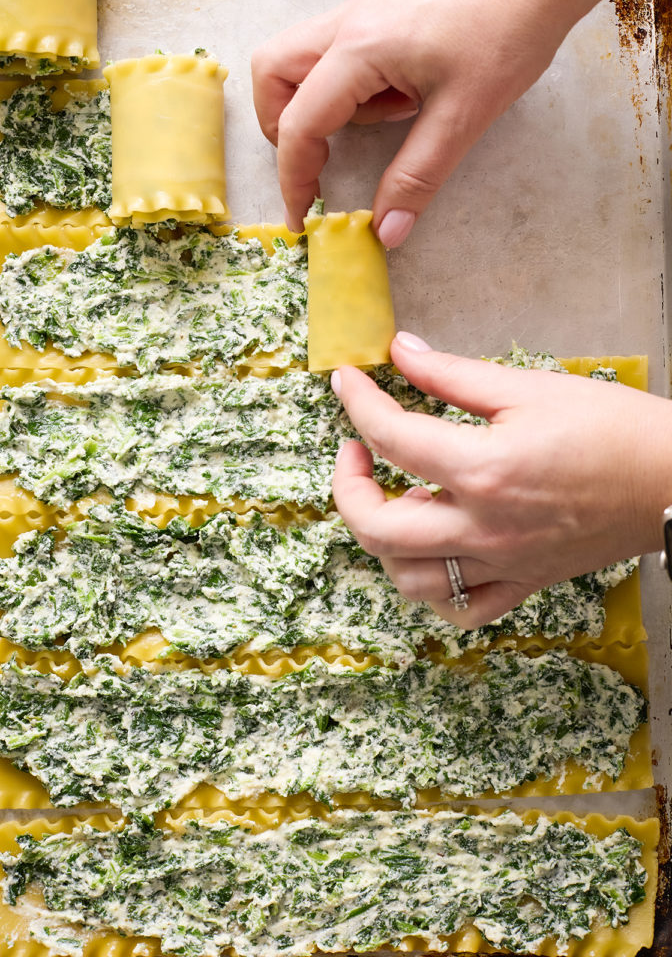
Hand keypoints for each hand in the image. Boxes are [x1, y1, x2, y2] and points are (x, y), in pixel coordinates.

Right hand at [252, 0, 572, 240]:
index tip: (304, 218)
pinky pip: (334, 53)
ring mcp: (359, 12)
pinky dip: (345, 86)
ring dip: (316, 104)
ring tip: (384, 120)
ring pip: (297, 60)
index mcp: (359, 49)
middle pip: (271, 75)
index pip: (298, 123)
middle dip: (282, 129)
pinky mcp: (377, 12)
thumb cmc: (507, 34)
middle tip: (320, 163)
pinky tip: (399, 96)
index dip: (294, 178)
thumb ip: (417, 178)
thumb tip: (385, 233)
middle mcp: (346, 24)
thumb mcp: (463, 118)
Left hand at [331, 332, 671, 627]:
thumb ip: (453, 374)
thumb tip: (401, 352)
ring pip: (409, 579)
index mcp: (483, 470)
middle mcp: (484, 527)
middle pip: (377, 528)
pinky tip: (434, 550)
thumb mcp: (529, 387)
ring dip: (384, 539)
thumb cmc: (613, 428)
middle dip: (347, 486)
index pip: (391, 438)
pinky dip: (433, 587)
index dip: (357, 403)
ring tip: (396, 498)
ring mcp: (502, 563)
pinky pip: (462, 608)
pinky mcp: (524, 581)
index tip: (346, 382)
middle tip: (356, 450)